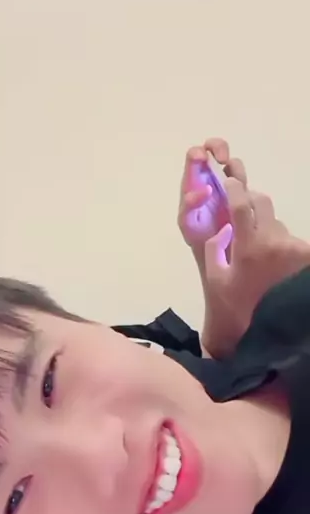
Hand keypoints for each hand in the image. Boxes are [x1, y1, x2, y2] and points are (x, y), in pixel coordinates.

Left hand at [178, 138, 246, 274]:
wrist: (217, 258)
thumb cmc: (198, 238)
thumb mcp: (188, 223)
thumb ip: (189, 205)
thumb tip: (203, 190)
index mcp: (194, 183)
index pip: (195, 156)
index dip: (200, 152)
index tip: (204, 159)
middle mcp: (212, 180)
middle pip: (217, 151)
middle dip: (220, 149)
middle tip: (223, 162)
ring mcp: (230, 187)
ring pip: (235, 168)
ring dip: (235, 172)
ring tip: (233, 189)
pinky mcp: (245, 198)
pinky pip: (247, 186)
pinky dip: (247, 189)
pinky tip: (243, 203)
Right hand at [201, 177, 309, 357]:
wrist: (273, 331)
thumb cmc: (239, 308)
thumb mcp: (216, 282)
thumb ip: (214, 250)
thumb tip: (222, 229)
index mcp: (248, 247)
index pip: (240, 203)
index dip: (233, 188)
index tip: (228, 182)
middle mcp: (273, 241)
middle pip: (262, 202)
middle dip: (250, 201)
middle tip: (242, 211)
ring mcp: (294, 247)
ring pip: (276, 223)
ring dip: (266, 229)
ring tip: (259, 253)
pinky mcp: (307, 255)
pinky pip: (290, 241)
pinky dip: (280, 247)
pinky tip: (275, 265)